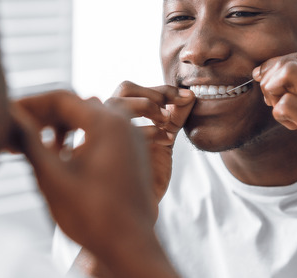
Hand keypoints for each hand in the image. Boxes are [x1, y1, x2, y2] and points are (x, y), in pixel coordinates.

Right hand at [11, 90, 157, 261]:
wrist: (131, 248)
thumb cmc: (94, 216)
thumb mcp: (52, 177)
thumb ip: (29, 141)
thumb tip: (8, 116)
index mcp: (107, 122)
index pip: (61, 98)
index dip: (29, 104)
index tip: (7, 114)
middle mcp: (123, 123)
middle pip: (75, 105)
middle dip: (43, 117)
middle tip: (16, 133)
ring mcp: (131, 138)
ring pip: (88, 118)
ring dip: (59, 127)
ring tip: (35, 146)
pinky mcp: (132, 153)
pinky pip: (101, 133)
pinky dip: (77, 137)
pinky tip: (60, 157)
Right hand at [105, 82, 194, 206]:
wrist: (139, 207)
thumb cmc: (148, 174)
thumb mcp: (165, 139)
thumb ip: (175, 117)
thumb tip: (191, 95)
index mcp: (119, 116)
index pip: (133, 89)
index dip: (160, 89)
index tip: (185, 97)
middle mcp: (108, 121)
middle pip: (125, 88)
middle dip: (152, 93)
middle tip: (174, 106)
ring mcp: (106, 134)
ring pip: (117, 101)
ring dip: (146, 105)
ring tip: (166, 120)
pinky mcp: (108, 149)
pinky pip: (122, 130)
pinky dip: (148, 130)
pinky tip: (165, 140)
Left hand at [253, 52, 296, 201]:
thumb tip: (275, 73)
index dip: (275, 69)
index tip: (270, 86)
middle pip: (289, 62)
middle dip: (270, 79)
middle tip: (273, 101)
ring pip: (286, 74)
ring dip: (273, 93)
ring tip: (284, 113)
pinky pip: (286, 104)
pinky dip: (279, 113)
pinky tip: (291, 126)